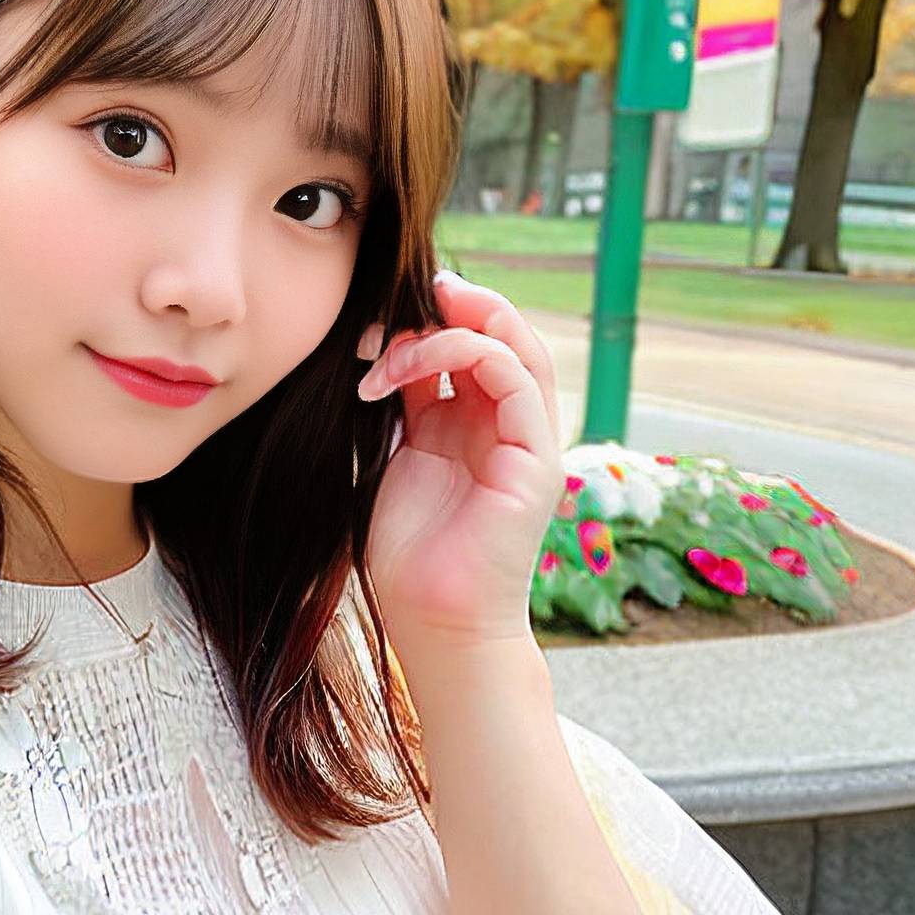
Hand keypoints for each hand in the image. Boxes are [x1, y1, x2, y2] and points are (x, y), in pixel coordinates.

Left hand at [355, 270, 564, 668]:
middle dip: (456, 303)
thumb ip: (402, 405)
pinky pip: (516, 379)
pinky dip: (463, 354)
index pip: (472, 346)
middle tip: (405, 292)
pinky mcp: (538, 458)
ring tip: (396, 336)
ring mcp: (530, 441)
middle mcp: (510, 427)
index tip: (376, 317)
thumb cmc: (409, 557)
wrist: (433, 623)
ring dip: (456, 324)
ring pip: (517, 345)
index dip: (433, 318)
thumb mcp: (396, 459)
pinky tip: (408, 368)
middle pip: (503, 335)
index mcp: (477, 426)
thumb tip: (382, 349)